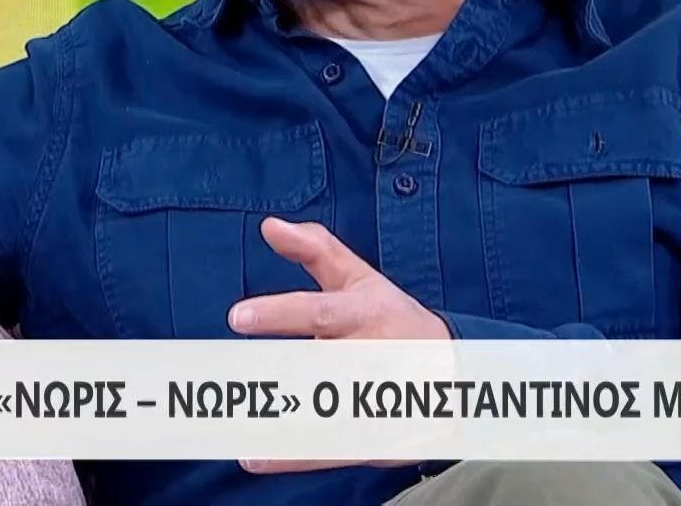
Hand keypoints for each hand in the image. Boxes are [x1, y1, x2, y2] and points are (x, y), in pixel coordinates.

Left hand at [229, 217, 449, 474]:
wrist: (455, 371)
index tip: (236, 317)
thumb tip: (269, 226)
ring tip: (230, 417)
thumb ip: (315, 249)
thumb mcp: (360, 277)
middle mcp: (371, 356)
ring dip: (275, 417)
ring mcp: (377, 400)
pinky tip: (253, 454)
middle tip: (225, 378)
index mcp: (365, 313)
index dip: (278, 314)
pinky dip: (291, 454)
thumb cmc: (393, 317)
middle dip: (271, 371)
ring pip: (319, 410)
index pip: (318, 310)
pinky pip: (330, 447)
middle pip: (314, 366)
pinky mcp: (378, 435)